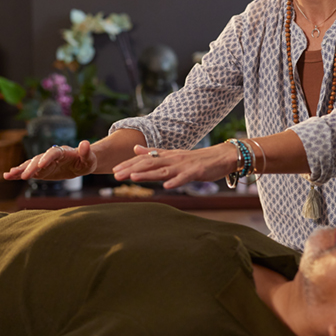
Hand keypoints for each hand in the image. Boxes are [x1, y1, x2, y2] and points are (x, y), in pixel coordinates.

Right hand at [3, 140, 96, 180]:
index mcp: (62, 152)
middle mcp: (50, 156)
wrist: (81, 163)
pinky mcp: (41, 171)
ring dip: (20, 169)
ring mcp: (44, 163)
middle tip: (24, 176)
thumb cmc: (86, 161)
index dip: (47, 158)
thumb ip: (86, 152)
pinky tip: (8, 176)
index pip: (53, 153)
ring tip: (9, 175)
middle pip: (38, 160)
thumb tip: (85, 143)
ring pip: (30, 165)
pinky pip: (29, 172)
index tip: (41, 165)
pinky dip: (19, 173)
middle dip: (30, 167)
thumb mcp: (90, 159)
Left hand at [112, 144, 238, 189]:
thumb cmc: (197, 159)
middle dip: (132, 169)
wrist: (221, 156)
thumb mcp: (173, 155)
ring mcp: (184, 165)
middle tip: (116, 175)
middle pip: (149, 163)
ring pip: (163, 170)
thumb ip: (154, 153)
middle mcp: (173, 159)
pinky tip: (166, 186)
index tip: (114, 170)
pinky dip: (175, 181)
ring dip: (148, 174)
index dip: (129, 164)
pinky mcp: (196, 172)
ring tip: (133, 177)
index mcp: (167, 156)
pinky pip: (184, 177)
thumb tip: (135, 149)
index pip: (144, 159)